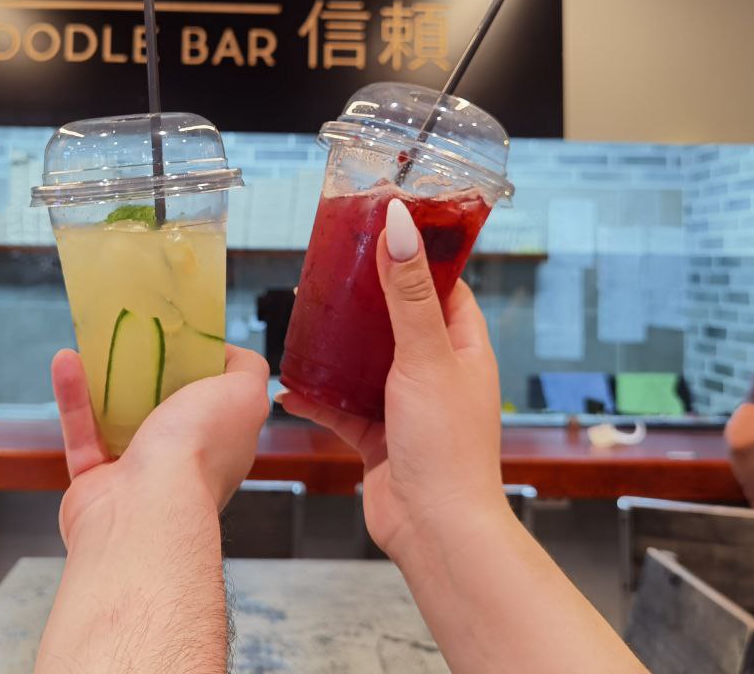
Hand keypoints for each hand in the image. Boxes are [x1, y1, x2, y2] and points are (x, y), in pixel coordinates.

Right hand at [51, 343, 270, 545]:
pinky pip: (81, 433)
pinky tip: (65, 361)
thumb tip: (231, 352)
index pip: (218, 403)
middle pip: (165, 410)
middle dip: (148, 375)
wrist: (144, 510)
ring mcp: (138, 475)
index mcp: (222, 443)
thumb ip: (248, 369)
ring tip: (94, 344)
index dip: (203, 368)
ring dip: (103, 381)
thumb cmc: (197, 450)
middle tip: (134, 338)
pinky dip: (73, 399)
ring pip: (117, 419)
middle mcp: (183, 462)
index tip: (183, 338)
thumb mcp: (243, 394)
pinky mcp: (96, 481)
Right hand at [281, 199, 506, 560]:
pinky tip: (290, 388)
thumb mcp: (424, 355)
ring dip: (338, 347)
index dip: (418, 258)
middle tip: (331, 272)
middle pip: (400, 320)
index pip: (445, 287)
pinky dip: (318, 399)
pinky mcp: (380, 438)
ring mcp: (408, 406)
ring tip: (305, 319)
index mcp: (463, 348)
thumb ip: (408, 291)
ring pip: (367, 364)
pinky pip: (343, 409)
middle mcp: (438, 373)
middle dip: (366, 299)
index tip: (384, 231)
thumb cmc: (445, 446)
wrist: (435, 529)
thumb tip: (400, 225)